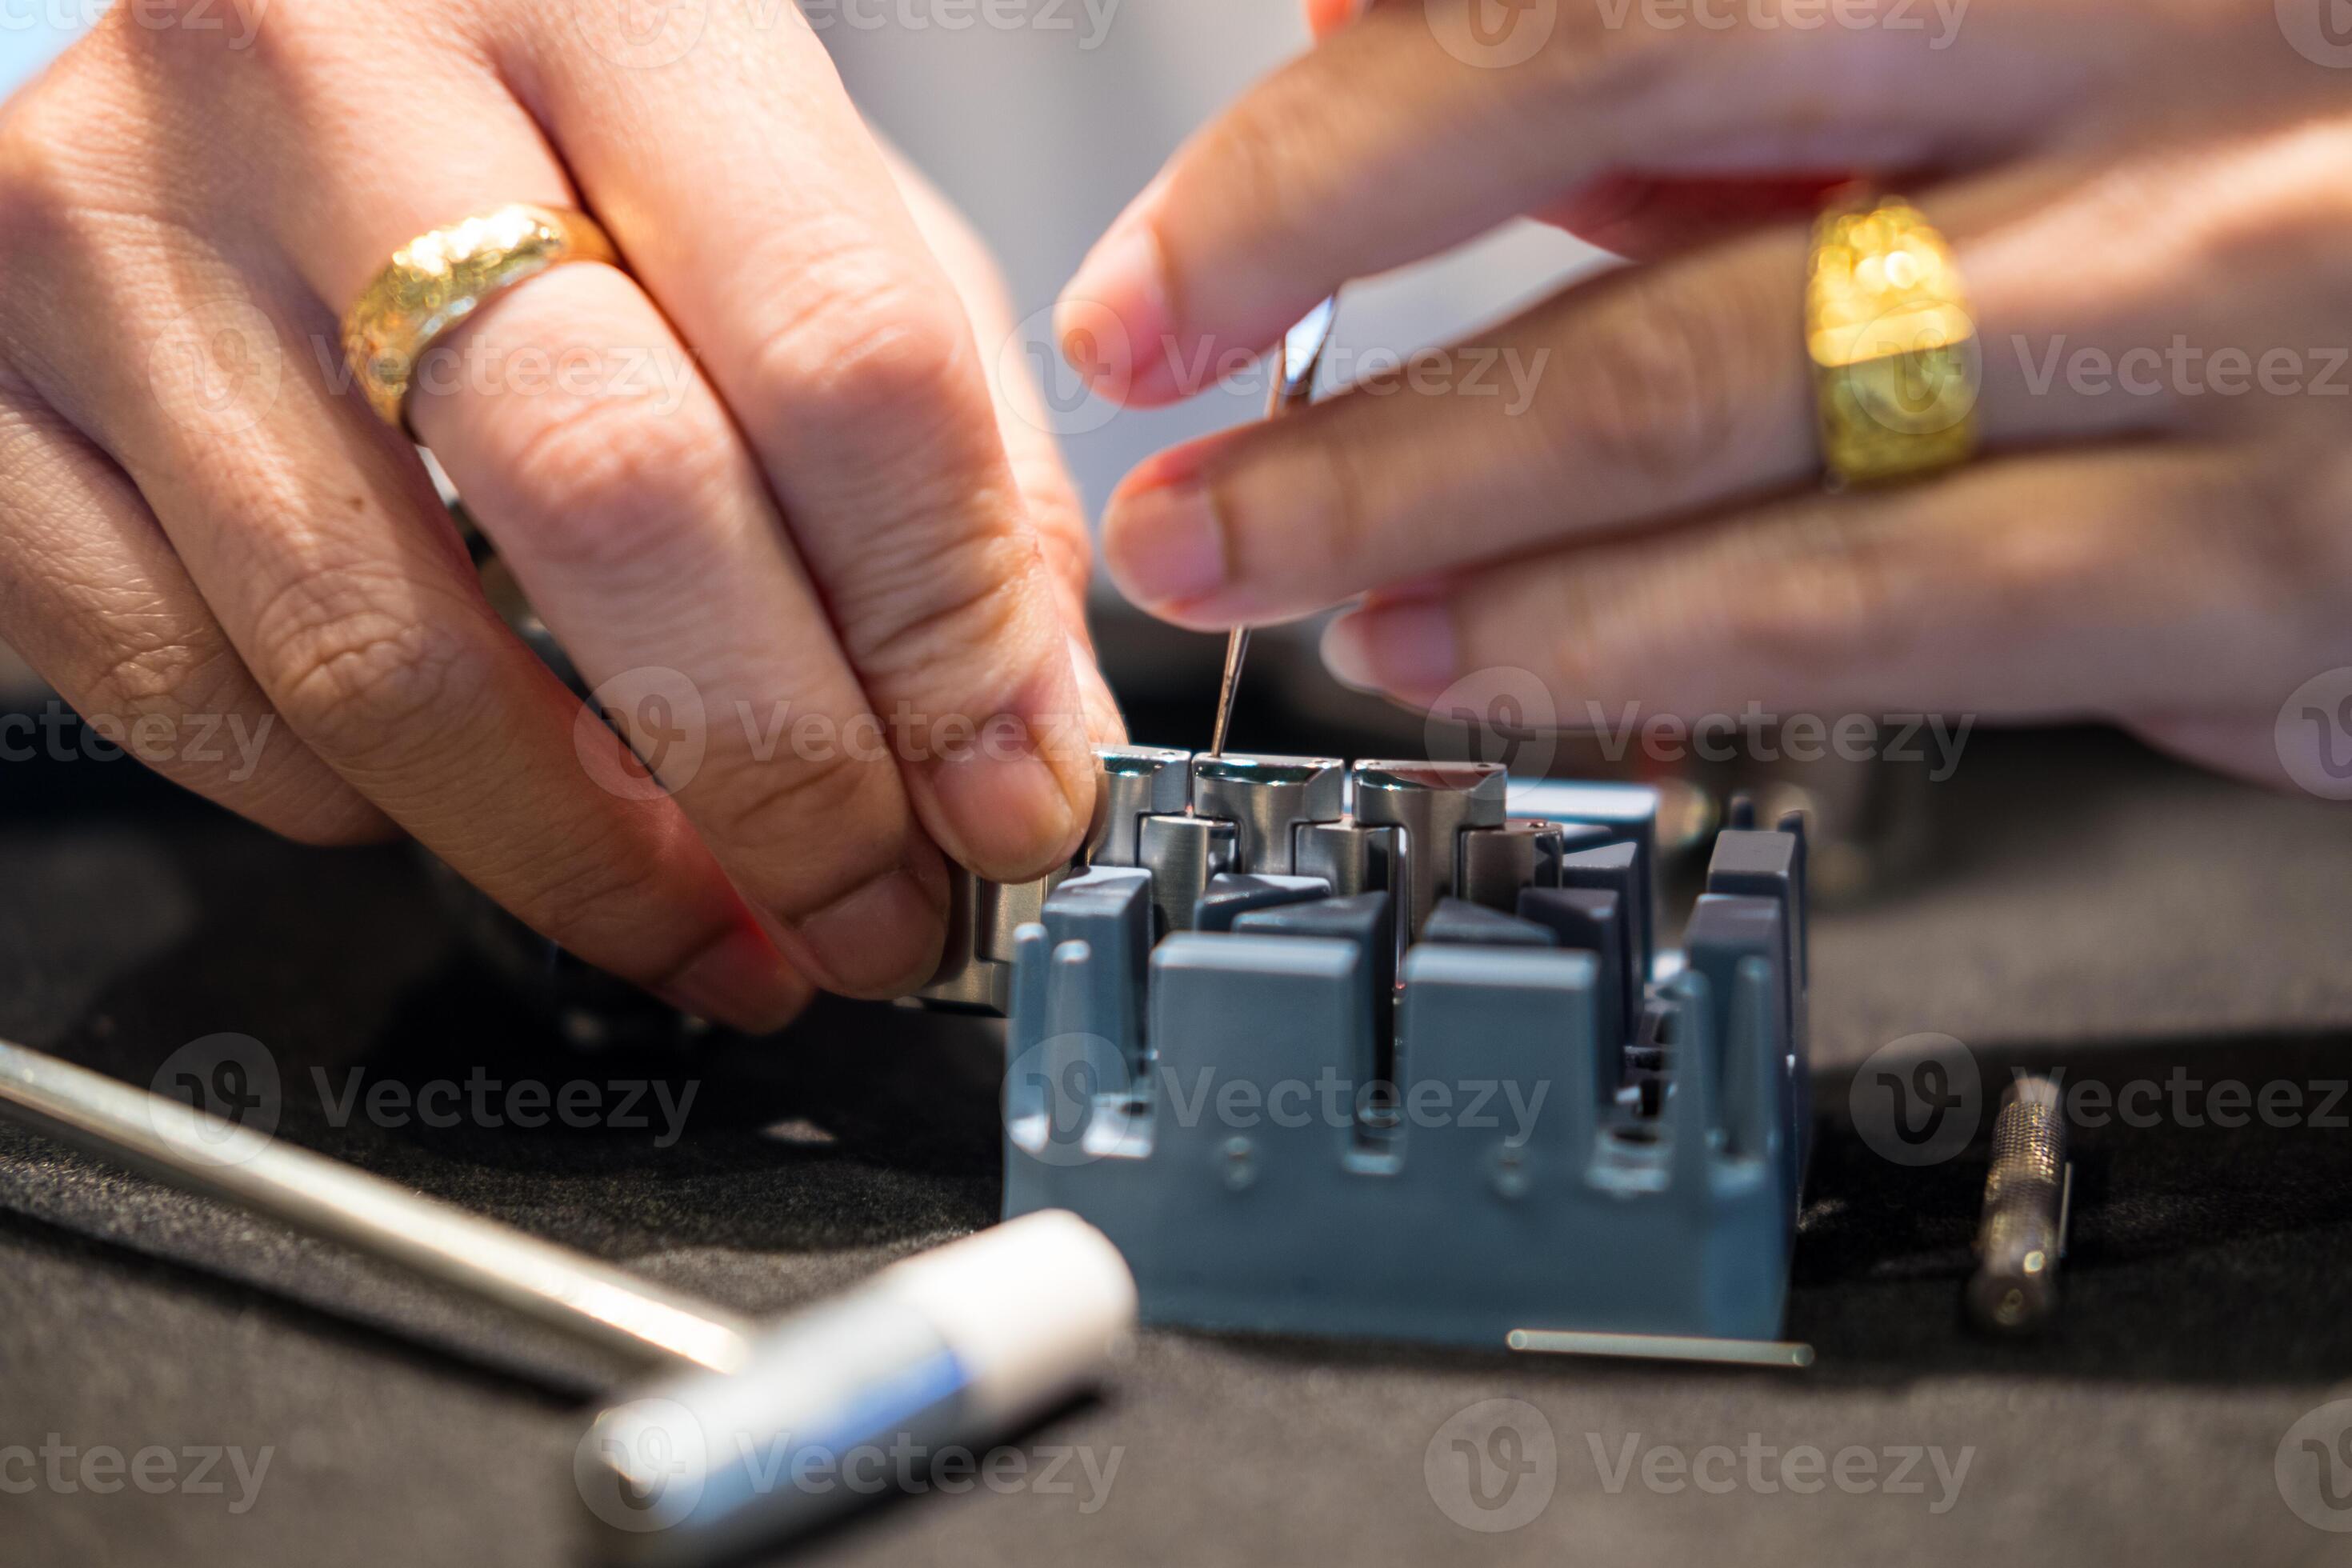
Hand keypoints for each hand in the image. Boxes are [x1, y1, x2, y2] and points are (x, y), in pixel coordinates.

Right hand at [0, 0, 1116, 1031]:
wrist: (263, 7)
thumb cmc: (568, 110)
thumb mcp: (813, 204)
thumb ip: (956, 458)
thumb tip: (1019, 747)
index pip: (833, 348)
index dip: (944, 628)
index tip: (1006, 793)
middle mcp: (329, 84)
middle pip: (604, 501)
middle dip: (781, 777)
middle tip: (874, 907)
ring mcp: (114, 234)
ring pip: (377, 656)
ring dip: (591, 859)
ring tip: (727, 925)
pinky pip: (187, 696)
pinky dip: (367, 810)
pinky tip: (481, 801)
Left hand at [1062, 0, 2351, 792]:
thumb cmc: (2299, 201)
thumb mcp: (2041, 71)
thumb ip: (1741, 69)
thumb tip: (1390, 34)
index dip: (1368, 58)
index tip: (1194, 178)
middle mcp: (2170, 35)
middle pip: (1626, 56)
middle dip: (1315, 215)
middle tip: (1143, 332)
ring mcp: (2229, 290)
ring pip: (1701, 372)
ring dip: (1408, 480)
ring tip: (1236, 546)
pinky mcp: (2263, 553)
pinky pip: (1854, 596)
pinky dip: (1609, 632)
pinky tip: (1454, 654)